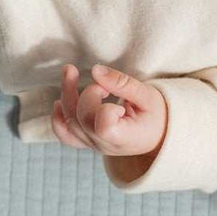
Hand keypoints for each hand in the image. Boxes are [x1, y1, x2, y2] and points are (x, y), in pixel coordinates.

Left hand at [51, 63, 167, 157]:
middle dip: (87, 92)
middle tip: (105, 85)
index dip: (105, 108)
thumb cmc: (157, 115)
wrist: (159, 135)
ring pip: (68, 123)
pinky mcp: (88, 141)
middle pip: (81, 120)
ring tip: (70, 71)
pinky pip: (65, 135)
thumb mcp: (148, 96)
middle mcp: (106, 145)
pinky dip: (57, 118)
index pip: (103, 126)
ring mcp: (94, 145)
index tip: (120, 104)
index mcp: (125, 138)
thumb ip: (123, 83)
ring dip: (66, 94)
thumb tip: (95, 70)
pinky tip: (58, 102)